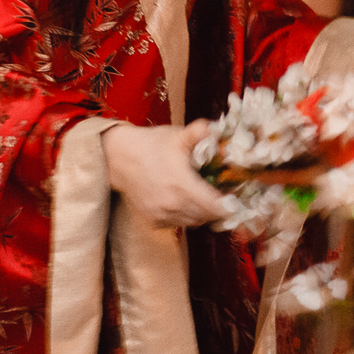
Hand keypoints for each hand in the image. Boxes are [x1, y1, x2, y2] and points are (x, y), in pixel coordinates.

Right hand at [101, 121, 230, 227]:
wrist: (119, 158)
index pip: (216, 207)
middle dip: (217, 208)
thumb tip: (217, 128)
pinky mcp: (153, 221)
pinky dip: (184, 216)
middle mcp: (173, 205)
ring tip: (200, 197)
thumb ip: (200, 132)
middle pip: (208, 217)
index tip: (234, 200)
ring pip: (194, 222)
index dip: (229, 206)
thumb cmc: (150, 145)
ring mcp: (162, 215)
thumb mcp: (177, 136)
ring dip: (201, 213)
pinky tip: (181, 201)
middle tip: (220, 196)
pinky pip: (177, 224)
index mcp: (183, 185)